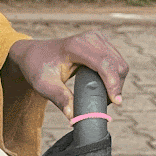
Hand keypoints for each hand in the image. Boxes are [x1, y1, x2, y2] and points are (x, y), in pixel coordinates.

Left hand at [5, 31, 127, 119]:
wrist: (35, 54)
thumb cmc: (38, 68)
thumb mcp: (44, 85)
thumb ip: (60, 98)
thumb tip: (74, 116)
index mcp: (75, 46)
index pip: (103, 64)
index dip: (112, 83)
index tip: (117, 102)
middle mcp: (90, 38)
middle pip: (116, 65)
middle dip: (115, 87)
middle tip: (101, 104)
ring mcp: (98, 38)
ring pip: (120, 64)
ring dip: (116, 83)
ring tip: (100, 96)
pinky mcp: (102, 42)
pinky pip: (117, 62)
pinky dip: (114, 77)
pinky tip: (101, 86)